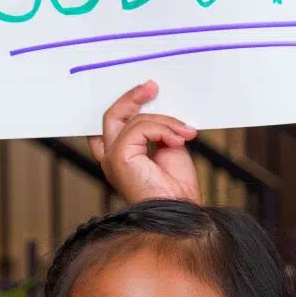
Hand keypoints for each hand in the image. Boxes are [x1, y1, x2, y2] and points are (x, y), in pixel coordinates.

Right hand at [90, 82, 201, 203]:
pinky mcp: (119, 158)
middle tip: (152, 87)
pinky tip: (179, 140)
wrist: (180, 209)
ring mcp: (112, 158)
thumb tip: (158, 106)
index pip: (112, 122)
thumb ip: (157, 128)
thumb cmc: (176, 187)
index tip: (147, 91)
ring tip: (184, 132)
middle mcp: (110, 157)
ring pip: (129, 119)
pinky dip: (163, 130)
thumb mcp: (168, 146)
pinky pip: (138, 128)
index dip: (126, 104)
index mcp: (120, 155)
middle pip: (112, 115)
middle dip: (132, 97)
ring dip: (164, 121)